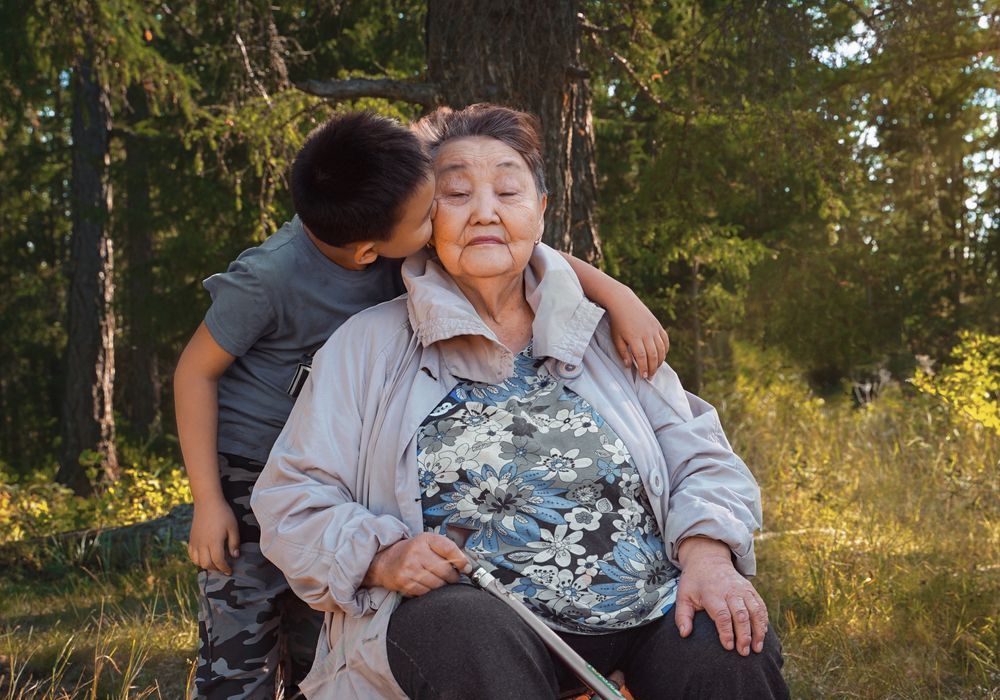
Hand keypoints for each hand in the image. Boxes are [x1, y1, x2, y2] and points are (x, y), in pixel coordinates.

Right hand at [188, 497, 240, 574]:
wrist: (207, 502)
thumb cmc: (223, 513)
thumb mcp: (233, 527)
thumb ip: (234, 543)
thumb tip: (235, 556)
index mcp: (214, 541)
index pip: (218, 561)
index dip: (224, 568)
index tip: (230, 571)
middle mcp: (202, 544)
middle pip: (206, 564)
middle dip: (216, 569)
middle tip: (223, 568)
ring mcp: (195, 542)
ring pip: (197, 561)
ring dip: (206, 565)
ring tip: (215, 563)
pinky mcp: (191, 539)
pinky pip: (191, 555)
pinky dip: (197, 559)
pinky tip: (204, 557)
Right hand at [362, 532, 471, 596]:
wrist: (385, 561)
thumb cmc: (410, 551)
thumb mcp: (427, 542)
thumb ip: (446, 549)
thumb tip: (467, 565)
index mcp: (425, 540)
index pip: (450, 549)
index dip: (462, 561)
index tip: (467, 567)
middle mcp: (417, 553)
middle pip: (446, 570)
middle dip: (453, 577)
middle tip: (453, 577)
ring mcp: (410, 569)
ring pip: (438, 584)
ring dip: (443, 586)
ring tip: (439, 581)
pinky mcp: (405, 583)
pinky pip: (427, 593)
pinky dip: (431, 592)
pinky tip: (428, 585)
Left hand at [605, 289, 669, 378]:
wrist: (623, 302)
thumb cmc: (617, 321)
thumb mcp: (616, 337)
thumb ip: (622, 352)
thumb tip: (629, 366)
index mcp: (634, 338)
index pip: (642, 357)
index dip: (644, 368)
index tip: (643, 377)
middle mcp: (646, 334)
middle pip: (653, 355)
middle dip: (653, 369)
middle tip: (649, 377)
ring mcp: (654, 329)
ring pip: (661, 349)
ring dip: (660, 361)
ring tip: (655, 369)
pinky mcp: (658, 325)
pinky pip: (665, 340)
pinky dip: (665, 349)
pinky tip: (662, 356)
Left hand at [675, 537, 767, 655]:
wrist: (708, 560)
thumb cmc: (694, 582)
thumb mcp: (683, 596)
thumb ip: (682, 616)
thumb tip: (684, 634)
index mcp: (712, 593)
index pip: (722, 615)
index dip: (726, 632)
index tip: (728, 646)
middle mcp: (730, 590)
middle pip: (741, 615)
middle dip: (744, 635)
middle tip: (743, 652)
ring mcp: (742, 589)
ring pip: (755, 611)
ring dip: (758, 630)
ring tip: (756, 648)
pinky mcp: (750, 589)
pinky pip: (760, 605)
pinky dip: (763, 620)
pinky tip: (763, 634)